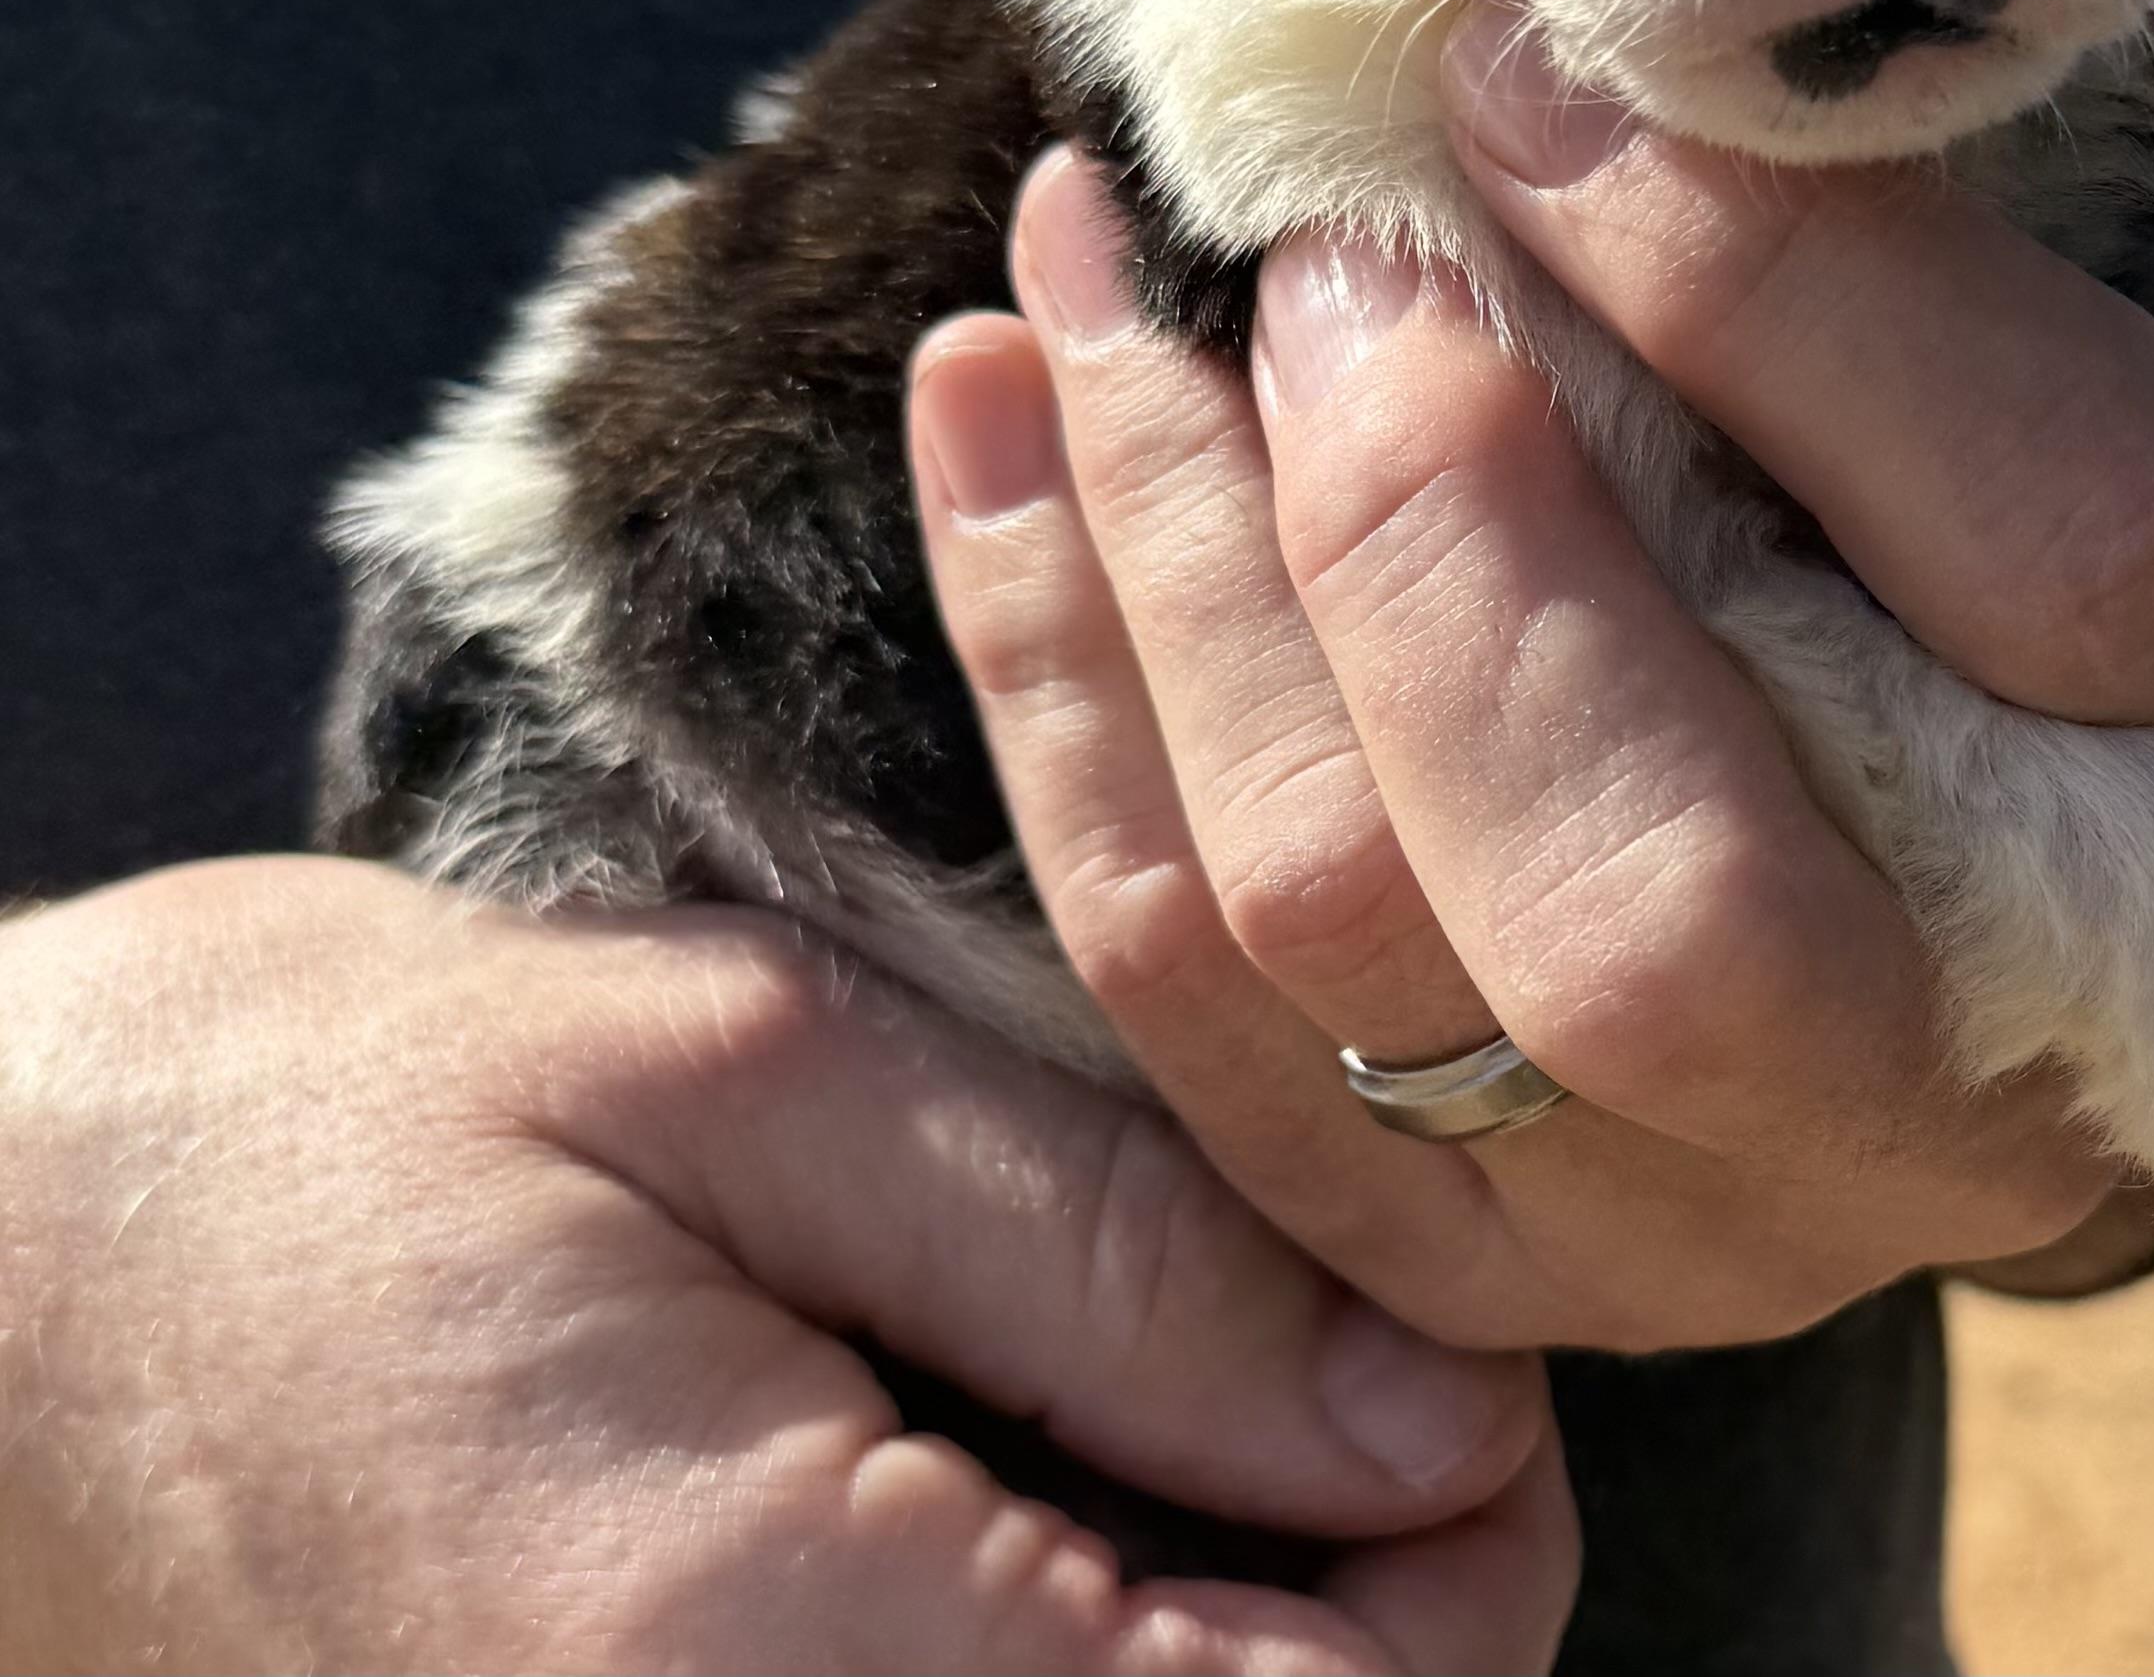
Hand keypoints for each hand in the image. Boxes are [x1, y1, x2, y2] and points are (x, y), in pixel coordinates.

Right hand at [0, 859, 1567, 1676]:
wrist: (2, 1285)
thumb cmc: (342, 1121)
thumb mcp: (745, 1075)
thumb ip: (1111, 1255)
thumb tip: (1446, 1415)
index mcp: (757, 1664)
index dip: (1469, 1550)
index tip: (1432, 1344)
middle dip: (1375, 1599)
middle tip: (1310, 1341)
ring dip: (1243, 1637)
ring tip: (1150, 1386)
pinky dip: (1091, 1648)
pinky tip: (1020, 1485)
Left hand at [906, 0, 2153, 1362]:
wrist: (2054, 878)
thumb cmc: (2126, 521)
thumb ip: (2141, 189)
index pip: (2063, 569)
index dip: (1781, 290)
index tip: (1526, 66)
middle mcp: (1974, 1069)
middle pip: (1657, 902)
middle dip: (1425, 525)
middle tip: (1319, 243)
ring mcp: (1685, 1202)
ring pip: (1343, 930)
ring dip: (1164, 547)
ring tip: (1082, 246)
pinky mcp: (1444, 1241)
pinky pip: (1166, 982)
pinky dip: (1043, 660)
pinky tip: (986, 389)